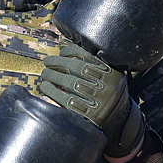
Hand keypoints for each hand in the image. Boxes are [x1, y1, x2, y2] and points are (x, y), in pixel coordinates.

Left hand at [40, 42, 145, 159]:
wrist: (118, 120)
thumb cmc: (107, 90)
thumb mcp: (106, 73)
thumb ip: (89, 59)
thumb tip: (63, 42)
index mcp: (112, 72)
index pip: (88, 55)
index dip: (71, 51)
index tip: (61, 51)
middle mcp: (106, 85)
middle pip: (77, 68)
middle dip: (58, 63)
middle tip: (47, 61)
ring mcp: (98, 100)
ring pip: (70, 83)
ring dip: (53, 76)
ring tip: (44, 73)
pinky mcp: (88, 114)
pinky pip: (66, 101)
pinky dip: (53, 92)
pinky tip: (45, 87)